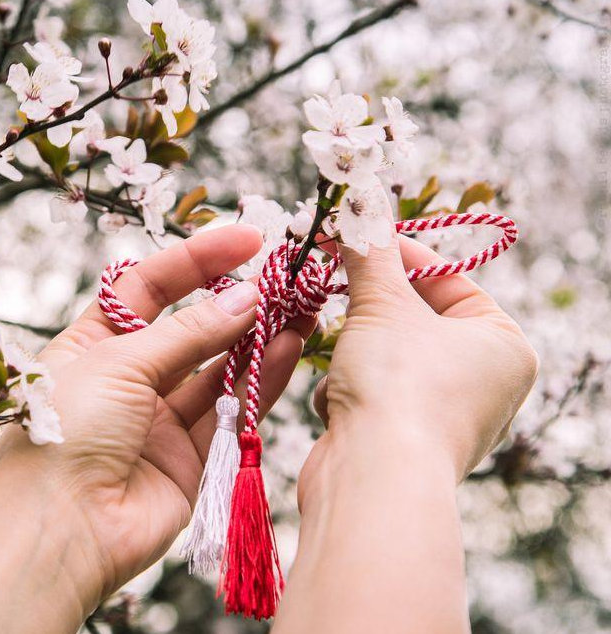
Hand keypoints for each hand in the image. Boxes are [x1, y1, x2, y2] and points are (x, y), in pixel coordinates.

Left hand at [0, 224, 314, 612]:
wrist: (57, 530)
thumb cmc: (65, 433)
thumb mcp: (119, 362)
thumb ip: (188, 332)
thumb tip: (244, 298)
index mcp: (91, 345)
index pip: (147, 288)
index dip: (194, 261)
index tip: (246, 240)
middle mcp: (126, 380)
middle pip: (189, 328)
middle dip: (235, 301)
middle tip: (284, 277)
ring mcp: (158, 422)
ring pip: (218, 370)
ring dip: (258, 338)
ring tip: (302, 307)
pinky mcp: (189, 461)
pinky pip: (231, 412)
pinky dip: (259, 381)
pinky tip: (288, 348)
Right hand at [305, 233, 538, 494]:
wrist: (373, 481)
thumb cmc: (398, 387)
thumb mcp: (381, 304)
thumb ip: (369, 252)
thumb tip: (359, 197)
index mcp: (504, 345)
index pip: (450, 280)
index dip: (399, 256)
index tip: (358, 236)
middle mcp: (485, 384)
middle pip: (414, 319)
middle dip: (369, 308)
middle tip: (334, 279)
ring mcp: (445, 418)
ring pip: (386, 356)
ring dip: (353, 351)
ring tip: (344, 359)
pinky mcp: (403, 444)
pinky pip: (372, 395)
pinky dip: (348, 392)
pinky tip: (341, 406)